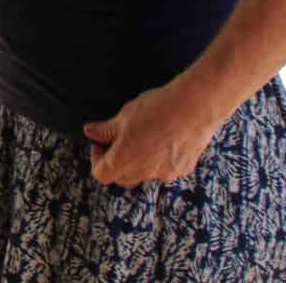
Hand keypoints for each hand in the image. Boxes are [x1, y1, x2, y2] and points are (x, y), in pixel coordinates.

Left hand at [82, 81, 223, 185]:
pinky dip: (159, 160)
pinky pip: (164, 170)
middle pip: (122, 177)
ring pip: (144, 174)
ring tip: (144, 136)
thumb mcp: (124, 116)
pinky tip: (164, 139)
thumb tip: (90, 132)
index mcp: (124, 160)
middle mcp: (144, 173)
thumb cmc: (156, 110)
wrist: (195, 108)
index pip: (101, 174)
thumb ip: (105, 129)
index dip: (97, 158)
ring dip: (139, 162)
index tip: (102, 142)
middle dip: (116, 161)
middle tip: (120, 139)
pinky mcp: (182, 170)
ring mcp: (165, 174)